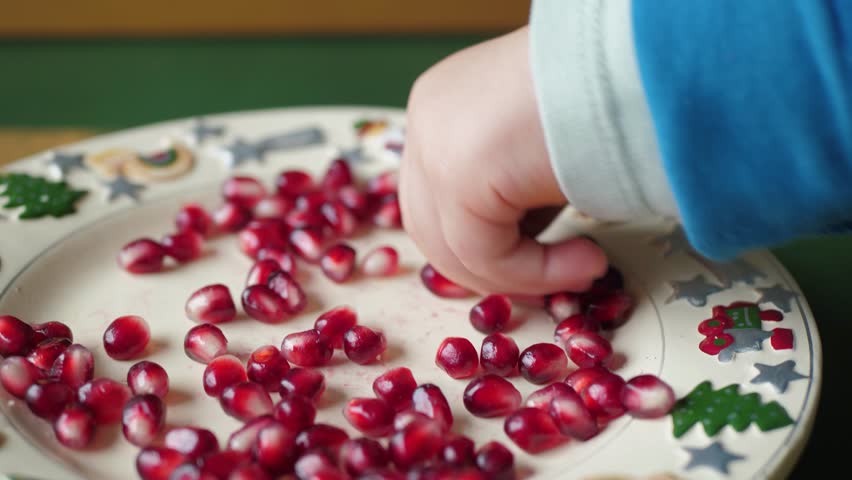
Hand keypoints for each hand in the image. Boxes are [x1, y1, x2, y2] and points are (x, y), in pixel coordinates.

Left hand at [399, 26, 607, 296]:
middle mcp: (428, 120)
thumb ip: (513, 183)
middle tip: (556, 277)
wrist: (639, 55)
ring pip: (454, 249)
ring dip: (520, 276)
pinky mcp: (458, 173)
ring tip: (584, 267)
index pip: (436, 199)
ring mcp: (435, 145)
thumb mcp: (540, 142)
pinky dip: (535, 274)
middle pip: (433, 229)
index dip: (486, 243)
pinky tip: (587, 261)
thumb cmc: (609, 89)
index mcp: (442, 105)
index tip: (543, 261)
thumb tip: (524, 235)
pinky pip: (484, 254)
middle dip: (494, 267)